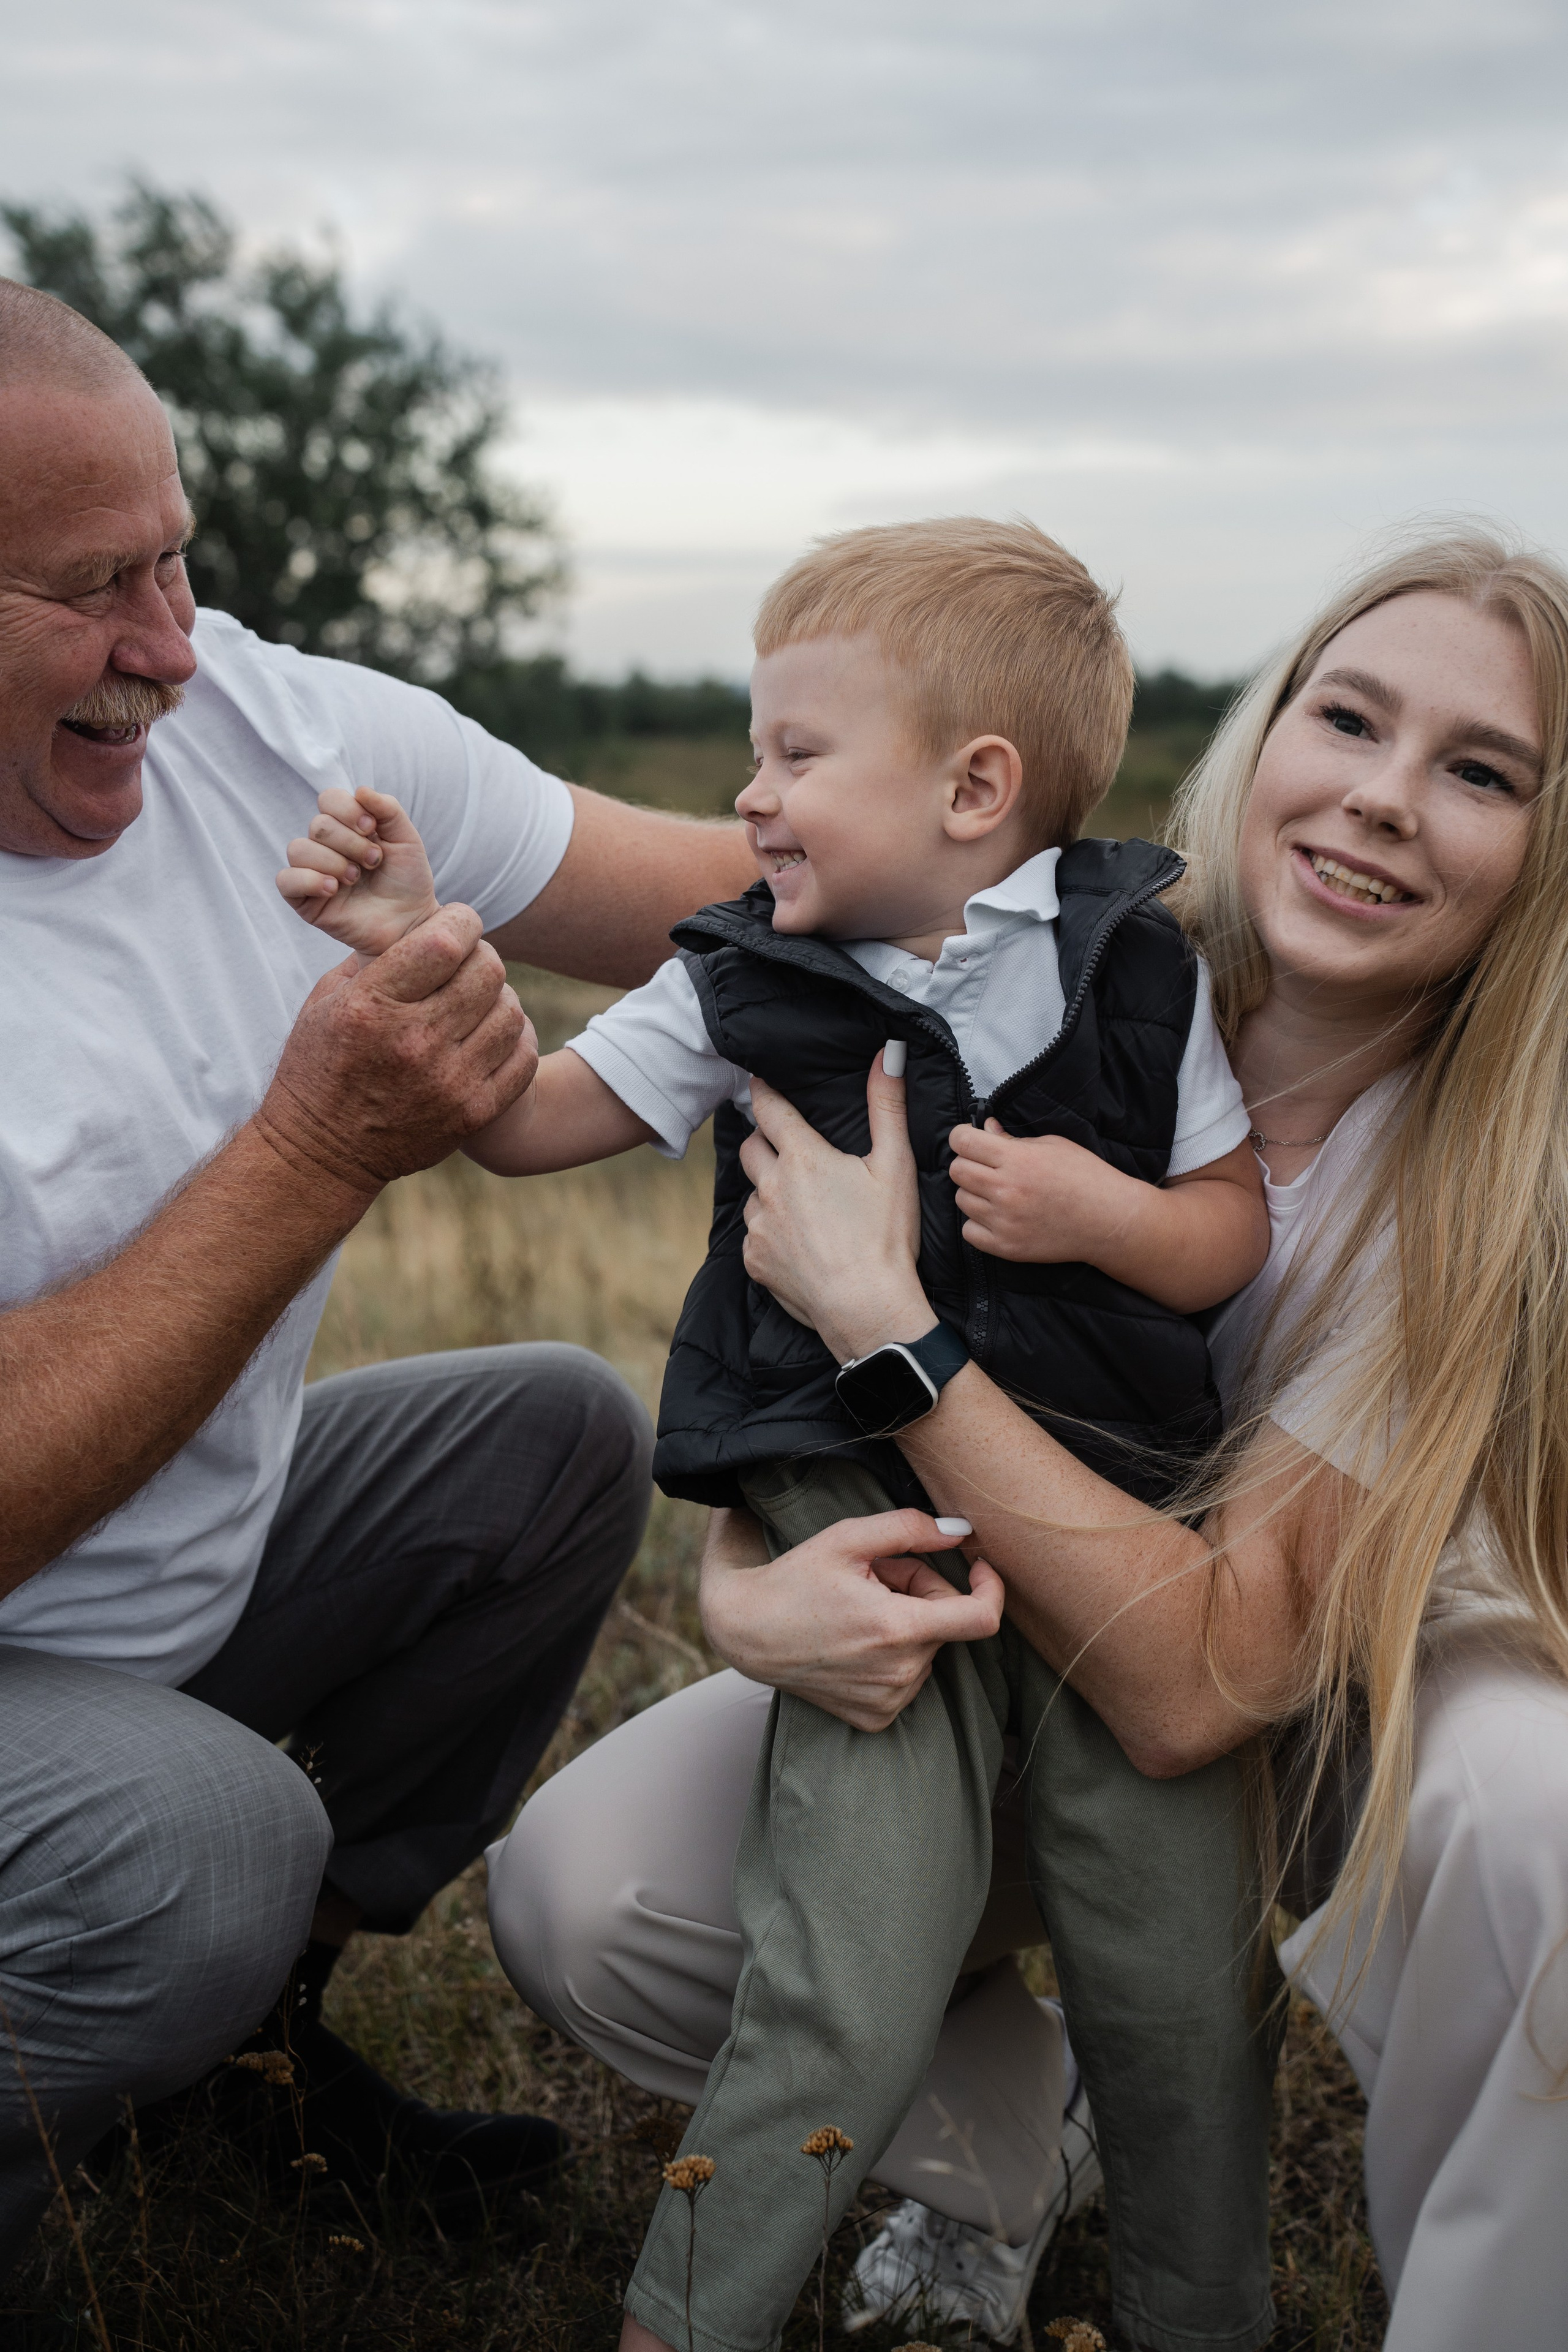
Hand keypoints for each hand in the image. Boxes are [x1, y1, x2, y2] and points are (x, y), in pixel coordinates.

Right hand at [255, 904, 538, 1193]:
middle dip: (482, 955)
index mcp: (371, 1007)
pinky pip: (523, 1058)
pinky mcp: (473, 1113)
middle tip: (468, 961)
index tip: (457, 924)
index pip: (444, 942)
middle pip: (487, 972)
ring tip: (477, 1001)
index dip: (461, 922)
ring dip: (499, 997)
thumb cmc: (319, 1068)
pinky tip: (492, 1034)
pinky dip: (514, 1037)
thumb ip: (370, 960)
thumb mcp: (325, 1003)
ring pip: (511, 1012)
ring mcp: (448, 1081)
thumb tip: (418, 923)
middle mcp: (413, 1042)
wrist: (324, 1154)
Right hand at [277, 784, 438, 957]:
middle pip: (318, 825)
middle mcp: (326, 846)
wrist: (410, 923)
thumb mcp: (406, 839)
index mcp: (347, 827)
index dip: (348, 809)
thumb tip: (360, 790)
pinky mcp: (304, 900)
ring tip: (355, 879)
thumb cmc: (407, 881)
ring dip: (333, 862)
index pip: (328, 799)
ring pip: (298, 848)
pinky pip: (286, 880)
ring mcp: (313, 872)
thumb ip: (388, 809)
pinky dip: (310, 880)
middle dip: (350, 843)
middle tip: (373, 862)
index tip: (372, 828)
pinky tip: (334, 889)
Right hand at [700, 1507, 1004, 1730]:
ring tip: (860, 1607)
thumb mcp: (847, 1538)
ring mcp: (888, 1701)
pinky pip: (908, 1678)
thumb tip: (961, 1531)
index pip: (982, 1618)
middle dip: (923, 1591)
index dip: (991, 1587)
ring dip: (907, 1623)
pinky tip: (855, 1641)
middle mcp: (900, 1673)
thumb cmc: (796, 1579)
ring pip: (928, 1649)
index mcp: (898, 1629)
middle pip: (946, 1622)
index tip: (979, 1566)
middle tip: (877, 1576)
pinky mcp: (876, 1718)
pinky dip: (894, 1655)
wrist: (746, 1633)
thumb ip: (910, 1529)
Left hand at [739, 1049, 929, 1361]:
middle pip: (751, 1147)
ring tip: (804, 1208)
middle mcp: (771, 1187)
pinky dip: (772, 1233)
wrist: (868, 1308)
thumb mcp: (895, 1165)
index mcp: (803, 1158)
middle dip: (764, 1140)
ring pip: (753, 1194)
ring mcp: (759, 1225)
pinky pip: (756, 1235)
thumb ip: (887, 1106)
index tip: (758, 1082)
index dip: (762, 1091)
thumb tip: (889, 1055)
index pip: (769, 1109)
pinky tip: (801, 1244)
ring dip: (770, 1192)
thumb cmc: (886, 1237)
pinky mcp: (755, 1260)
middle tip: (786, 1146)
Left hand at [948, 1119, 1134, 1263]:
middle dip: (968, 1163)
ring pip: (961, 1200)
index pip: (963, 1142)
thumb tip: (985, 1128)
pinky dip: (978, 1224)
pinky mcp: (1006, 1247)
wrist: (1109, 1221)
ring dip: (974, 1194)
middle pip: (957, 1170)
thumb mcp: (1053, 1146)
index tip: (970, 1140)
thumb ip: (1013, 1138)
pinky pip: (969, 1231)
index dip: (962, 1137)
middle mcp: (1006, 1190)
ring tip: (999, 1194)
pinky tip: (998, 1217)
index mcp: (1018, 1160)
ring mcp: (1004, 1221)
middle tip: (986, 1167)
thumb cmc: (1086, 1177)